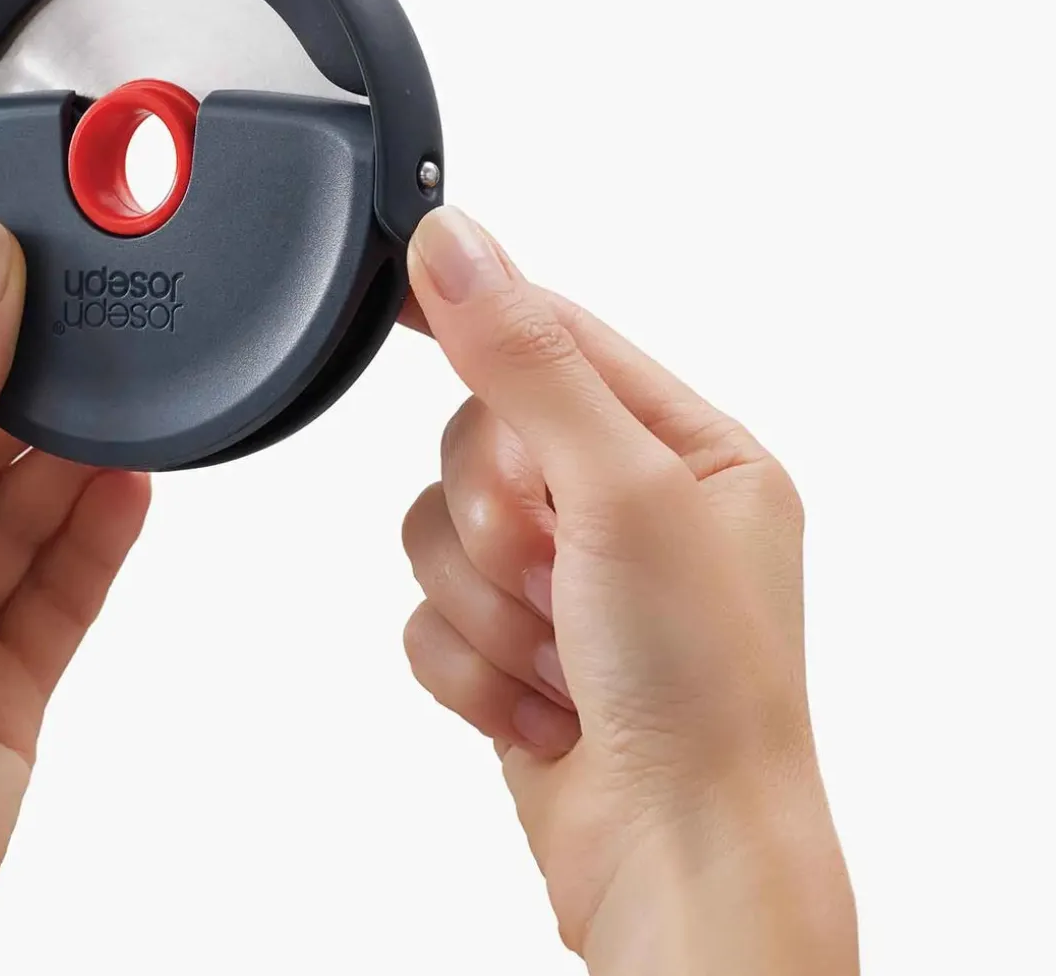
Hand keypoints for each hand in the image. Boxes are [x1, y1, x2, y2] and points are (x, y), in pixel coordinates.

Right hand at [400, 207, 855, 974]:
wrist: (681, 864)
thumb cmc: (705, 690)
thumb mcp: (624, 488)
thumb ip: (528, 363)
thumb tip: (458, 247)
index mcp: (688, 451)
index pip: (558, 338)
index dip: (482, 315)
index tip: (405, 271)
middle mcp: (627, 509)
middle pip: (476, 441)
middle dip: (502, 521)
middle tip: (562, 571)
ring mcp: (567, 585)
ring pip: (436, 531)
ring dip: (487, 605)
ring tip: (562, 655)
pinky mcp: (512, 651)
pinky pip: (422, 615)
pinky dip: (469, 667)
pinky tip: (540, 706)